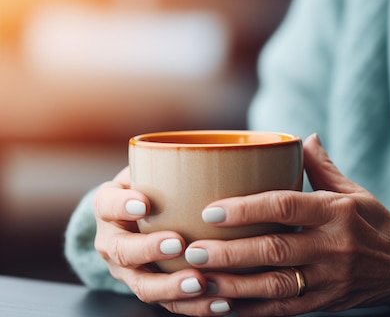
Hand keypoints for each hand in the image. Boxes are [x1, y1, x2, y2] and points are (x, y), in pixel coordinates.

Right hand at [93, 167, 235, 315]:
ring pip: (143, 285)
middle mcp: (112, 241)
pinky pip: (168, 304)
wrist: (136, 218)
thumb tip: (218, 148)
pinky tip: (221, 304)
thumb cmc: (152, 187)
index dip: (122, 205)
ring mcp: (128, 270)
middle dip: (149, 250)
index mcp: (110, 206)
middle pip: (122, 251)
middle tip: (179, 243)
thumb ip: (169, 160)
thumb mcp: (151, 170)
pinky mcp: (150, 289)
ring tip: (200, 282)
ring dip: (172, 287)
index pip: (108, 204)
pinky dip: (194, 307)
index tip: (144, 202)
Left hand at [185, 134, 389, 316]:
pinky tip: (223, 307)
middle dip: (229, 251)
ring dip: (233, 284)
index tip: (211, 208)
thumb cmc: (376, 223)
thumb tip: (303, 137)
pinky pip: (283, 309)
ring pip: (274, 285)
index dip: (246, 208)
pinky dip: (251, 310)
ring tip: (199, 279)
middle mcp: (332, 246)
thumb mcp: (355, 191)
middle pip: (273, 248)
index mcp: (337, 212)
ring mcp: (329, 279)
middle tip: (192, 249)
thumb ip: (323, 167)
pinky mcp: (325, 303)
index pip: (285, 206)